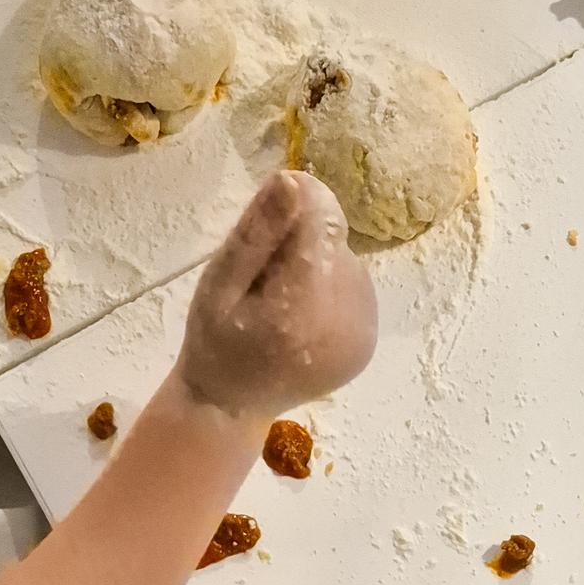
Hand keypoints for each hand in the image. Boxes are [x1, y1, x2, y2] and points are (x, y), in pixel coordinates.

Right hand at [177, 171, 377, 418]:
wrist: (234, 404)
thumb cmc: (215, 340)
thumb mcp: (219, 282)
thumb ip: (258, 233)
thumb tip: (294, 180)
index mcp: (301, 309)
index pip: (321, 222)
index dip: (296, 206)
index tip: (269, 214)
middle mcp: (343, 322)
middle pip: (334, 242)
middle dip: (301, 244)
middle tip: (264, 279)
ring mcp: (362, 335)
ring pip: (347, 262)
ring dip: (316, 267)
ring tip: (282, 301)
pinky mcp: (368, 341)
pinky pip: (354, 287)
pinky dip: (330, 290)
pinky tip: (302, 316)